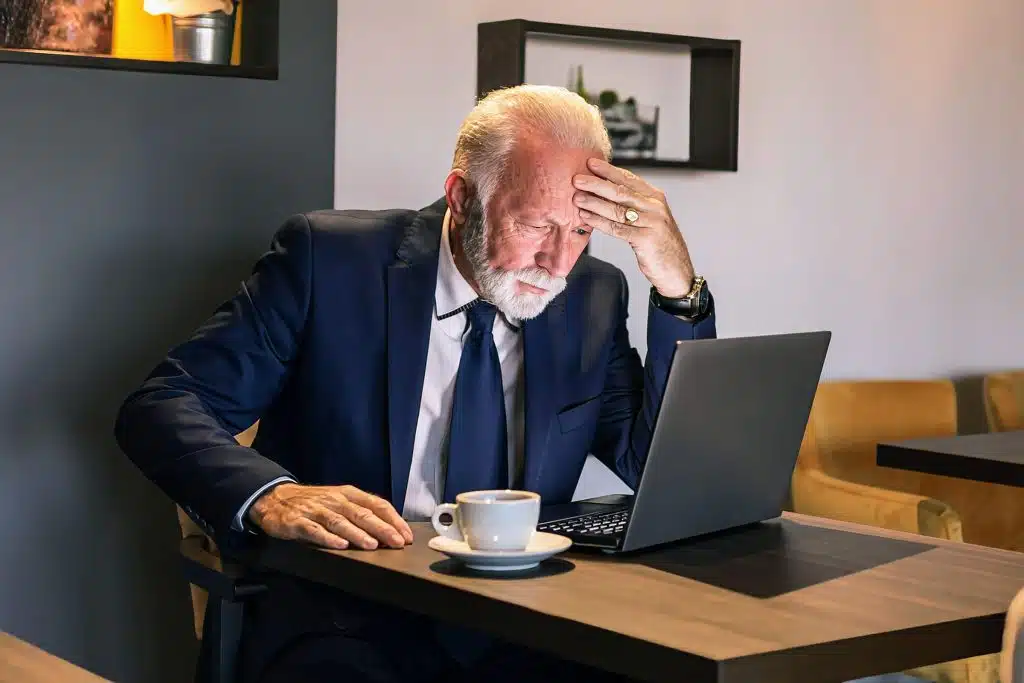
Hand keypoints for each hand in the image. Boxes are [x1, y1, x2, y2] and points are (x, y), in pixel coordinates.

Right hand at [248, 483, 413, 550]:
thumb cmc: (314, 503)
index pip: (377, 504)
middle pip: (362, 514)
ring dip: (358, 534)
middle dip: (382, 529)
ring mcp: (316, 510)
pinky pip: (314, 530)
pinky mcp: (297, 521)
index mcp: (348, 494)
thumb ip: (361, 512)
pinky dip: (328, 537)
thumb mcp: (339, 501)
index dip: (393, 520)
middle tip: (397, 543)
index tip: (406, 535)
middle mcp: (335, 500)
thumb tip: (390, 530)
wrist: (275, 499)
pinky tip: (340, 545)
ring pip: (341, 522)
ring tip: (372, 545)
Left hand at [573, 158, 694, 297]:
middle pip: (621, 192)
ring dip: (594, 203)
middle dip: (597, 184)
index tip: (591, 164)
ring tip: (577, 198)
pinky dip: (599, 222)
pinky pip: (617, 229)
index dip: (609, 171)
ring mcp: (652, 223)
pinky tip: (586, 217)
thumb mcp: (650, 218)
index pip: (629, 179)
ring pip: (617, 209)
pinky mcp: (646, 239)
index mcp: (655, 198)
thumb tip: (606, 191)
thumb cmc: (659, 244)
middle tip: (577, 179)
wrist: (676, 270)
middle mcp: (655, 207)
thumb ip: (634, 205)